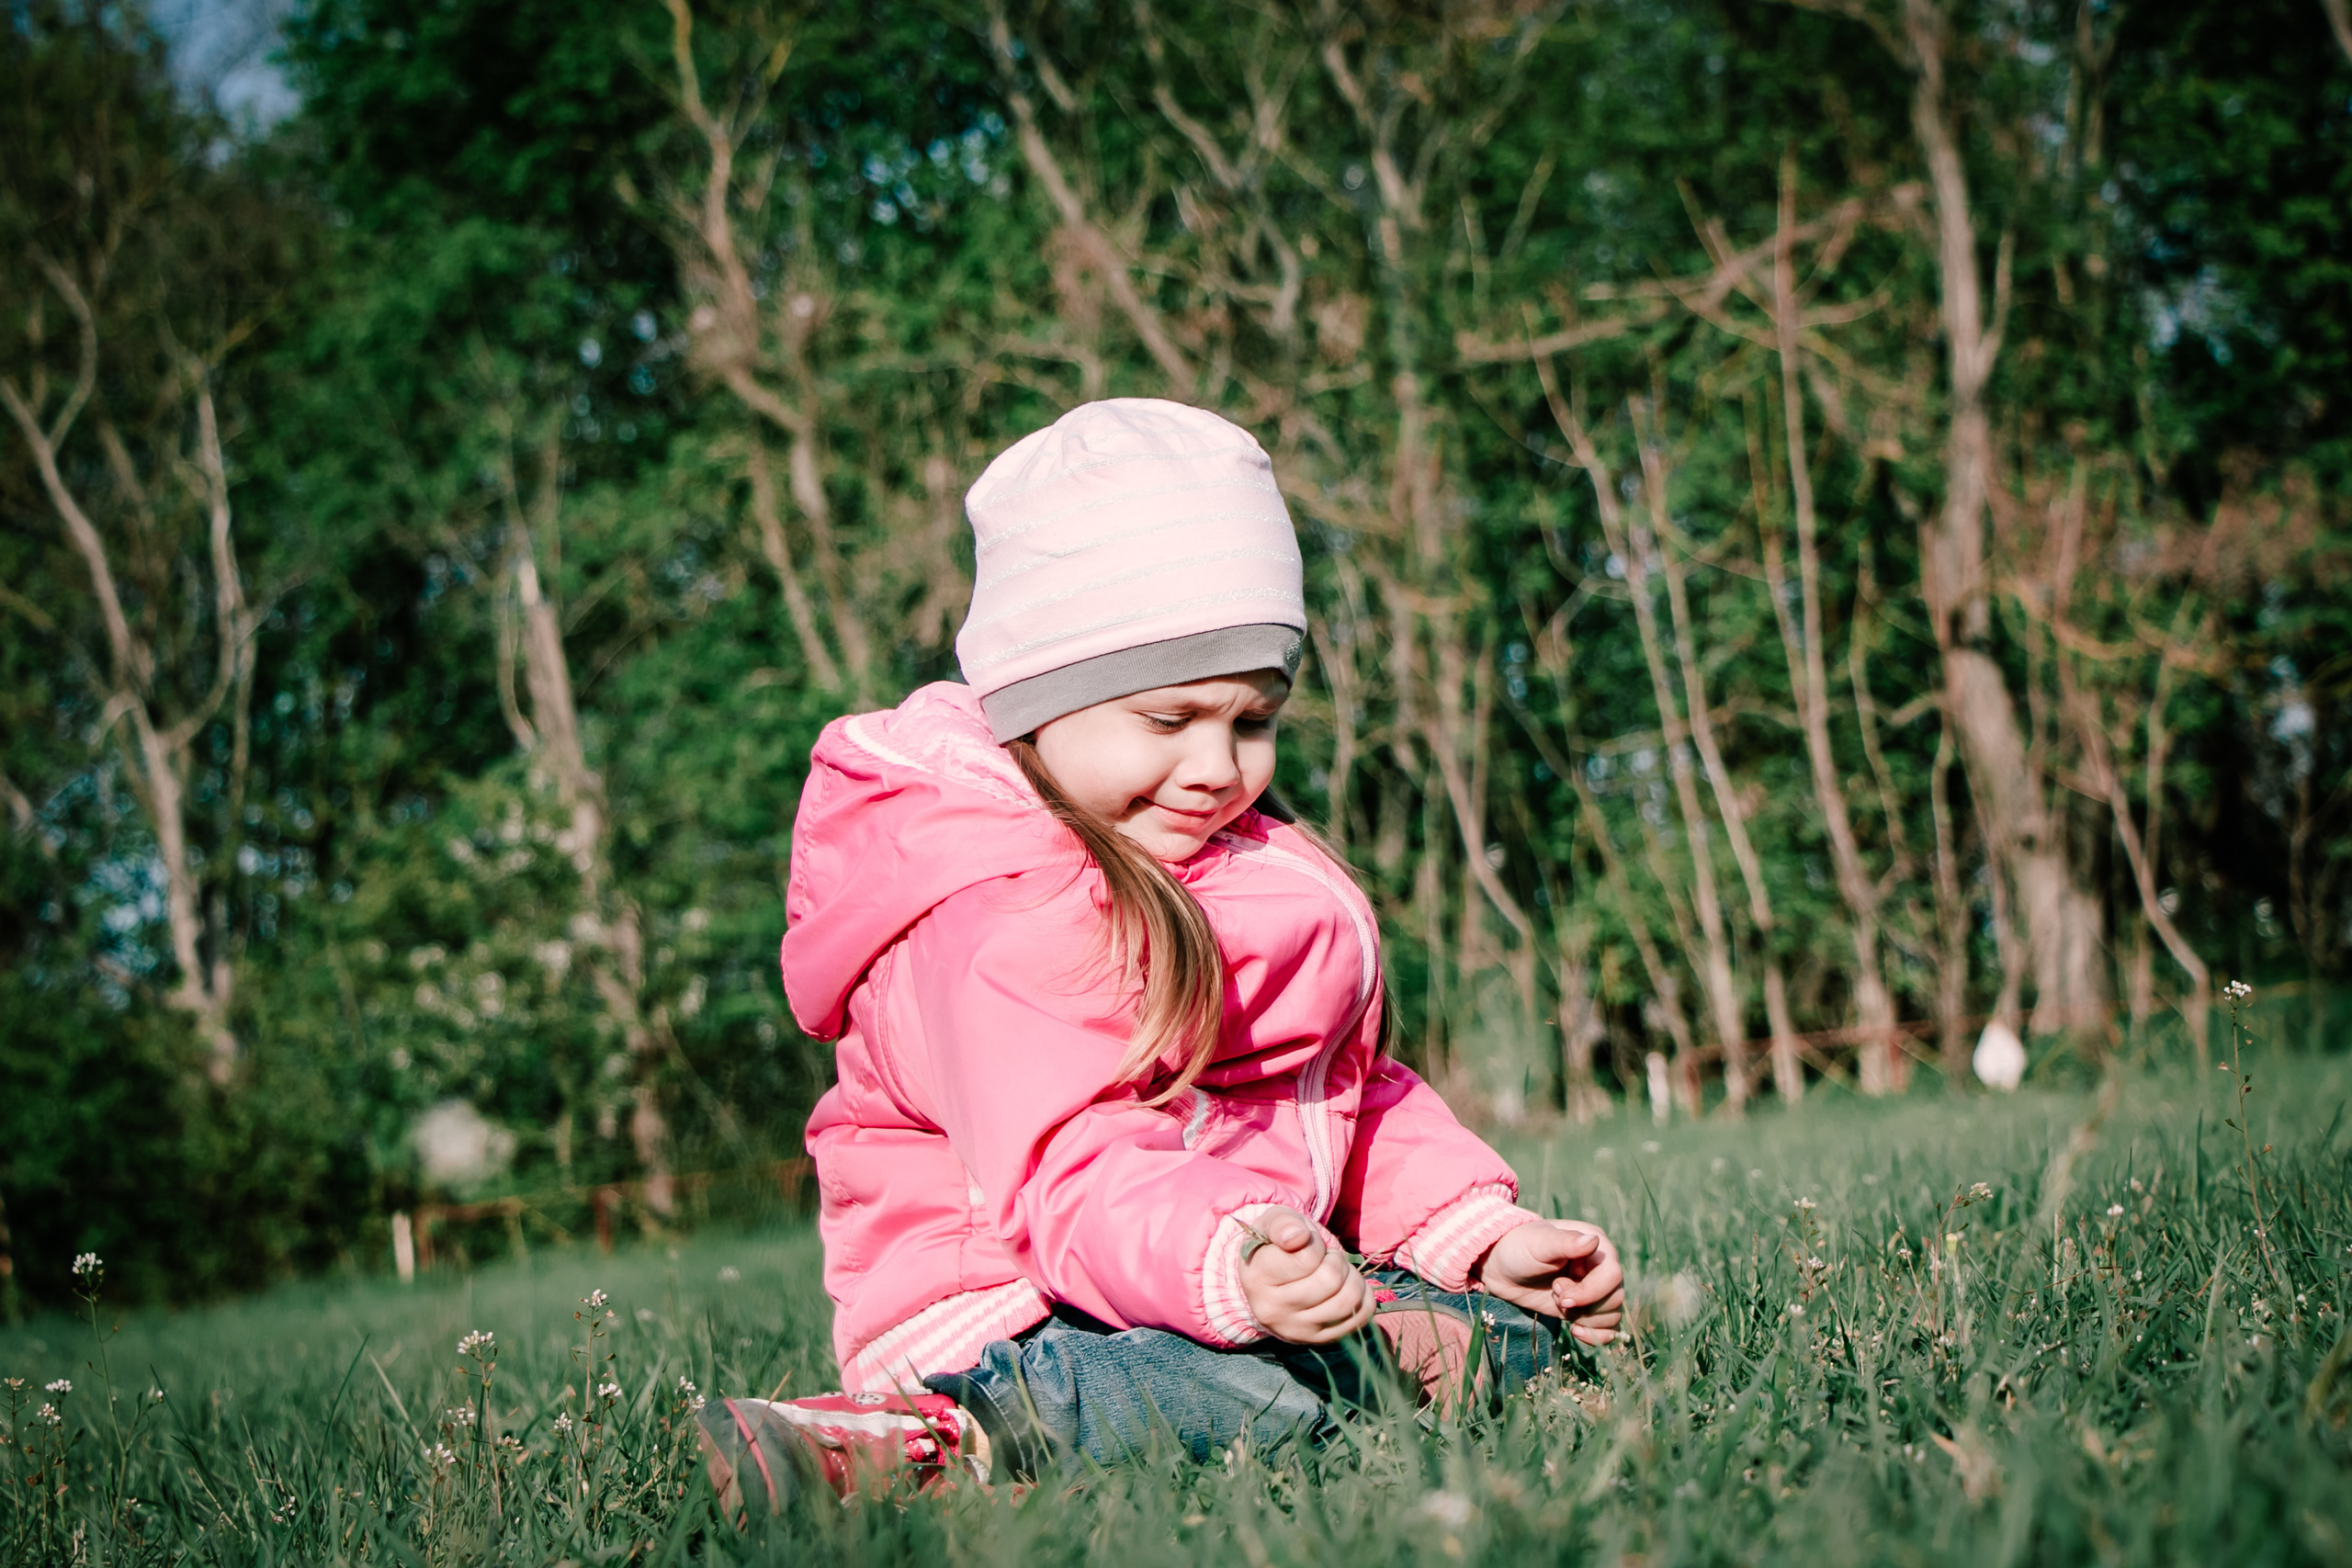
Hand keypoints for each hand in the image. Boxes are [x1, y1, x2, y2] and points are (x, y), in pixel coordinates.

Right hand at [1239, 1205, 1373, 1344]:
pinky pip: (1359, 1317)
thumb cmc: (1276, 1245)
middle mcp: (1272, 1311)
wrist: (1272, 1282)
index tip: (1305, 1244)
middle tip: (1325, 1258)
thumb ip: (1283, 1223)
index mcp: (1257, 1279)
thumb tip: (1298, 1237)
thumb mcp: (1274, 1223)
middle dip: (1335, 1260)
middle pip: (1330, 1280)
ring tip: (1336, 1272)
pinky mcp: (1319, 1341)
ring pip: (1348, 1300)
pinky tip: (1347, 1287)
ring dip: (1351, 1278)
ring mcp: (1296, 1331)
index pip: (1306, 1258)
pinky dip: (1362, 1297)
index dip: (1314, 1244)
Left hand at [1477, 1219, 1624, 1344]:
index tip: (1558, 1293)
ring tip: (1558, 1302)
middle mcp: (1601, 1266)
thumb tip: (1593, 1241)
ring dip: (1585, 1317)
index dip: (1590, 1291)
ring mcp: (1595, 1289)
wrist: (1503, 1268)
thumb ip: (1565, 1242)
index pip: (1612, 1274)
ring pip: (1612, 1314)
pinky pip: (1608, 1328)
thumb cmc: (1520, 1248)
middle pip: (1615, 1298)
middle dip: (1584, 1305)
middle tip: (1556, 1295)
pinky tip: (1575, 1331)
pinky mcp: (1586, 1308)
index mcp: (1596, 1243)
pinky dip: (1596, 1335)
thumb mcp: (1539, 1243)